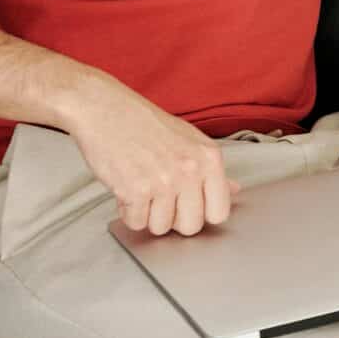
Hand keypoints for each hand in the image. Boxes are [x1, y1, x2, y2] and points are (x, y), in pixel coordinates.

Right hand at [59, 73, 234, 236]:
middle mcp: (190, 170)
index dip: (202, 214)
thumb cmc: (144, 123)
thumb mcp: (189, 139)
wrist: (105, 109)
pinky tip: (127, 190)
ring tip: (142, 189)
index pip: (220, 212)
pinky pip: (136, 223)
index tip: (189, 207)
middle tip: (160, 200)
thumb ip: (211, 170)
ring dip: (148, 215)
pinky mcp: (135, 190)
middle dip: (173, 220)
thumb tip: (233, 190)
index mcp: (209, 158)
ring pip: (161, 228)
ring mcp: (163, 181)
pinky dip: (128, 212)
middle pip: (191, 226)